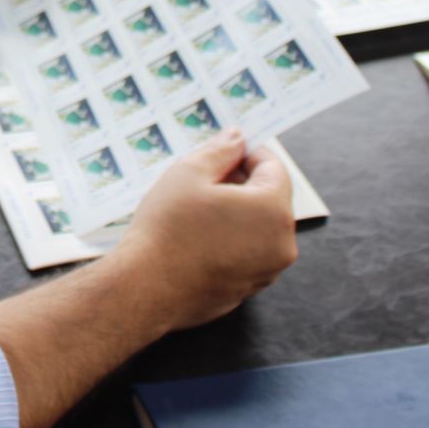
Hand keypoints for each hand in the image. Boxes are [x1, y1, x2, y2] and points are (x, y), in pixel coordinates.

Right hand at [121, 129, 296, 332]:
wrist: (147, 288)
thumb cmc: (168, 228)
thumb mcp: (189, 173)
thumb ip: (220, 151)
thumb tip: (237, 138)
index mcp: (272, 209)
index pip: (273, 168)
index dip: (247, 153)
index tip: (224, 150)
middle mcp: (281, 243)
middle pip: (269, 198)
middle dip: (240, 184)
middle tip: (202, 179)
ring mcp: (267, 271)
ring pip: (257, 228)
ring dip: (234, 214)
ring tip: (195, 210)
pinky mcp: (248, 289)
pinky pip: (246, 254)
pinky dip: (229, 241)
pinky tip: (195, 238)